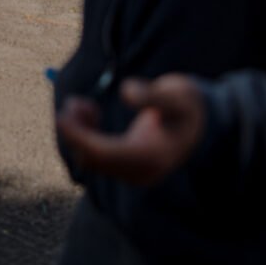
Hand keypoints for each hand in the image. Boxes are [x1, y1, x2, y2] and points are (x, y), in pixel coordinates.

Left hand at [56, 75, 205, 185]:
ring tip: (84, 104)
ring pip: (89, 160)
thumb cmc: (190, 106)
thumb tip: (126, 91)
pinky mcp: (125, 166)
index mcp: (151, 157)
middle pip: (92, 160)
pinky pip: (94, 158)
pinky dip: (85, 136)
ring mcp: (132, 173)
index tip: (61, 115)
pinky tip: (91, 113)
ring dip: (78, 133)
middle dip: (75, 131)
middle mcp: (140, 172)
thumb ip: (152, 94)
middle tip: (76, 101)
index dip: (79, 136)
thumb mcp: (177, 95)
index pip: (103, 153)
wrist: (204, 124)